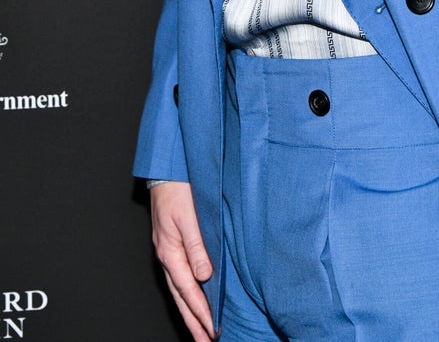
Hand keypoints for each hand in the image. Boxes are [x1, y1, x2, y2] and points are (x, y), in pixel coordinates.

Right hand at [151, 181, 218, 340]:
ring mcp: (168, 252)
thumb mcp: (190, 216)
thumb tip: (204, 275)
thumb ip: (197, 245)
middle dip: (193, 322)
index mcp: (170, 251)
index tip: (213, 329)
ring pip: (179, 290)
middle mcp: (167, 256)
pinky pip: (179, 277)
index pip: (188, 289)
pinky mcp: (172, 245)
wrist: (166, 171)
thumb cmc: (178, 190)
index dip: (201, 311)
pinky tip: (194, 300)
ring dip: (190, 312)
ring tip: (200, 332)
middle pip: (181, 297)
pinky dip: (187, 294)